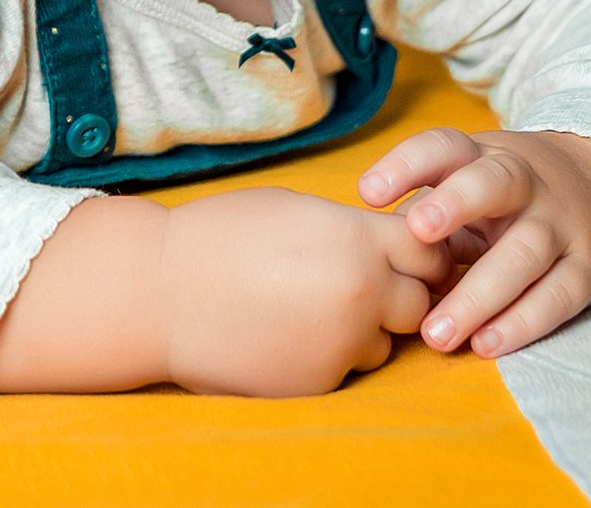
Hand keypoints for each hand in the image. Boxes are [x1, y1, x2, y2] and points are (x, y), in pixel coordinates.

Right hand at [162, 186, 452, 395]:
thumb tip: (385, 244)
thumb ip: (349, 229)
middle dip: (398, 296)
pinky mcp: (320, 382)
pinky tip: (284, 335)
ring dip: (363, 331)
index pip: (429, 252)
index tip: (400, 254)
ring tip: (307, 311)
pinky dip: (326, 356)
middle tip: (358, 287)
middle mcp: (363, 293)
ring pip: (384, 344)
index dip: (419, 253)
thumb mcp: (294, 208)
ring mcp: (343, 343)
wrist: (160, 293)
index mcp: (357, 240)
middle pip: (419, 303)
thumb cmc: (219, 237)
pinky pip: (345, 370)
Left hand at [357, 128, 590, 359]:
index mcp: (484, 155)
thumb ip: (426, 209)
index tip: (367, 193)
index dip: (406, 165)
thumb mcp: (470, 182)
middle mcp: (525, 181)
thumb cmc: (507, 193)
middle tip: (417, 232)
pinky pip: (558, 296)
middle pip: (494, 183)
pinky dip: (523, 322)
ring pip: (524, 253)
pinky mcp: (589, 266)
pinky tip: (487, 344)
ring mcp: (561, 223)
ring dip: (479, 294)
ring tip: (437, 332)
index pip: (445, 147)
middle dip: (456, 203)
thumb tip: (369, 252)